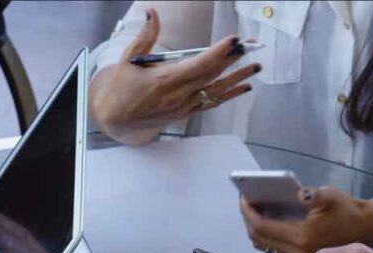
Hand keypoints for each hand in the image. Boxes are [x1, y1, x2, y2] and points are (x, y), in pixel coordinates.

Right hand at [90, 8, 259, 145]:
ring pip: (217, 90)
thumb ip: (145, 36)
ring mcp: (184, 106)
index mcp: (164, 80)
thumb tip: (152, 13)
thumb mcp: (128, 60)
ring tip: (256, 66)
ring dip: (238, 78)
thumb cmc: (121, 89)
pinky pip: (212, 103)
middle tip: (251, 46)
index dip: (219, 53)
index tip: (234, 41)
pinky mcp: (186, 113)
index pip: (199, 65)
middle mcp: (178, 95)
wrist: (117, 120)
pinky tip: (243, 87)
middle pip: (213, 75)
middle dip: (234, 59)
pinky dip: (229, 94)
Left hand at [240, 187, 372, 252]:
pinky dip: (265, 234)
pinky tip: (266, 219)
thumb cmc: (347, 210)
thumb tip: (300, 193)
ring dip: (255, 227)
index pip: (262, 227)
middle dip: (248, 219)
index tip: (243, 198)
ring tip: (254, 209)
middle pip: (258, 238)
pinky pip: (273, 248)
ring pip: (264, 245)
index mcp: (302, 237)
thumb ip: (315, 194)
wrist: (366, 228)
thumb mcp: (332, 196)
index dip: (248, 212)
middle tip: (247, 202)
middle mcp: (297, 252)